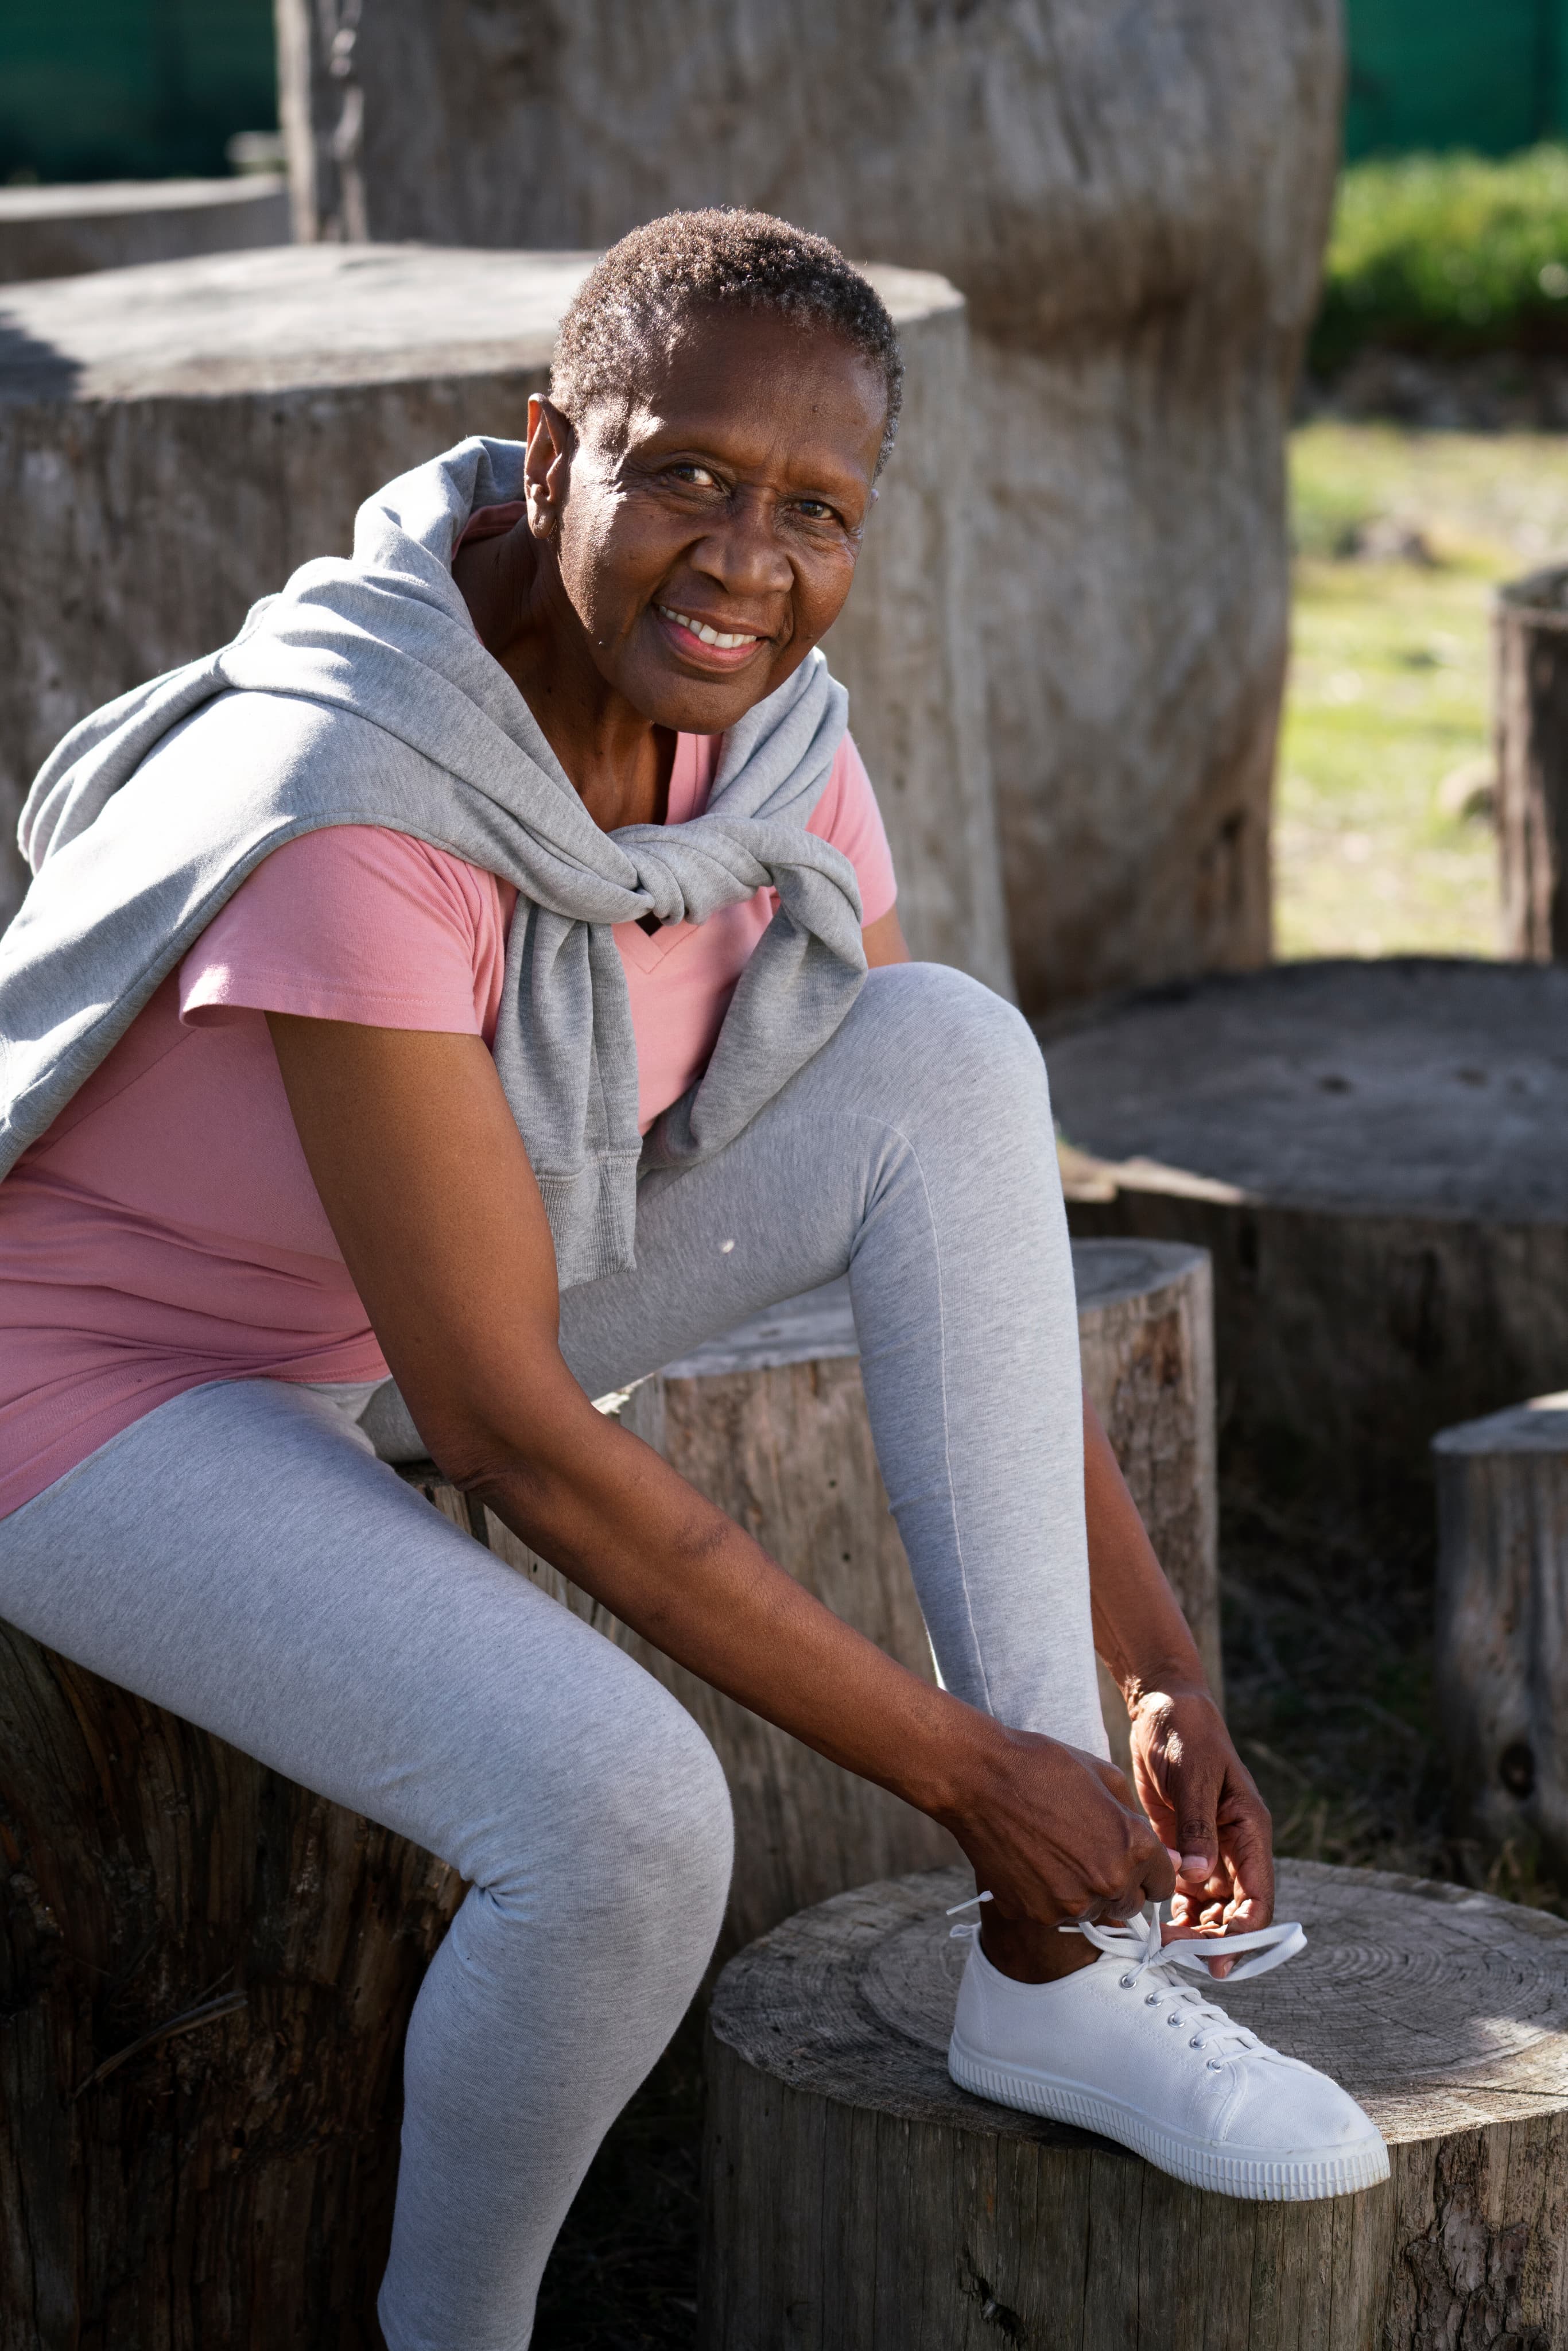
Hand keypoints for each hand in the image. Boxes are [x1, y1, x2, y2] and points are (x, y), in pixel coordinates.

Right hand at [942, 1723, 1175, 1939]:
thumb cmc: (1044, 1768)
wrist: (980, 1779)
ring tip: (1057, 1854)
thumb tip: (1162, 1855)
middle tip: (1090, 1854)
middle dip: (1120, 1884)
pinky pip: (1056, 1914)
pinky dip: (1049, 1896)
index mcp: (1133, 1847)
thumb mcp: (1105, 1777)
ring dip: (1084, 1893)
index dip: (1150, 1870)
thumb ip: (1137, 1819)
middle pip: (1131, 1905)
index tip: (1132, 1860)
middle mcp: (1108, 1883)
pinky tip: (1033, 1862)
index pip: (1164, 1884)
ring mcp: (1071, 1904)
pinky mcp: (1036, 1914)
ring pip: (1093, 1912)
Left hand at [1129, 1685, 1272, 1976]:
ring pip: (1212, 1908)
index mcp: (1249, 1830)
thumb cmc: (1185, 1734)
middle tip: (1183, 1958)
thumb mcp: (1193, 1777)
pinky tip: (1156, 1927)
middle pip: (1236, 1910)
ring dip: (1196, 1931)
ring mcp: (1209, 1850)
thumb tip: (1198, 1879)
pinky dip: (1177, 1913)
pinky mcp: (1183, 1846)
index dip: (1245, 1932)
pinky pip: (1187, 1892)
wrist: (1162, 1708)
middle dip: (1217, 1940)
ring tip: (1166, 1949)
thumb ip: (1197, 1828)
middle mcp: (1234, 1848)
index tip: (1221, 1957)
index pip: (1258, 1895)